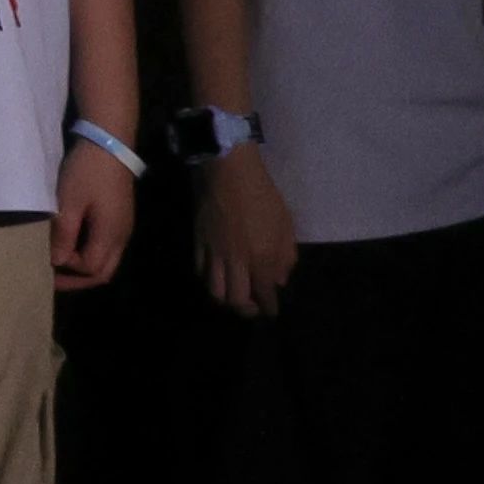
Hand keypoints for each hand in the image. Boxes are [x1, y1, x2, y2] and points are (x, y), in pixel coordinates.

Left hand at [50, 135, 135, 289]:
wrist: (110, 143)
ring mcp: (123, 227)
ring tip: (60, 264)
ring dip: (84, 267)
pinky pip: (107, 246)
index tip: (47, 257)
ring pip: (107, 260)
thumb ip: (64, 234)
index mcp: (111, 235)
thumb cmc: (87, 172)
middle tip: (53, 279)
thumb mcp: (69, 202)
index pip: (91, 268)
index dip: (68, 268)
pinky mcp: (120, 217)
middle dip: (78, 279)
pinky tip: (72, 244)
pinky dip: (90, 253)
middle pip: (103, 272)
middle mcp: (122, 236)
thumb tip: (56, 262)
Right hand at [195, 148, 299, 316]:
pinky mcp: (198, 243)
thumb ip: (285, 256)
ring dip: (225, 300)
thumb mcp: (285, 225)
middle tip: (252, 307)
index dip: (269, 307)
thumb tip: (278, 279)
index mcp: (261, 258)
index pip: (264, 294)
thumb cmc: (263, 196)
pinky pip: (200, 271)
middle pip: (236, 300)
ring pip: (214, 291)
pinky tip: (215, 277)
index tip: (271, 311)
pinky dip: (208, 280)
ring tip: (232, 296)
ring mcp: (214, 254)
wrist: (229, 172)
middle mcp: (236, 262)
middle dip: (246, 309)